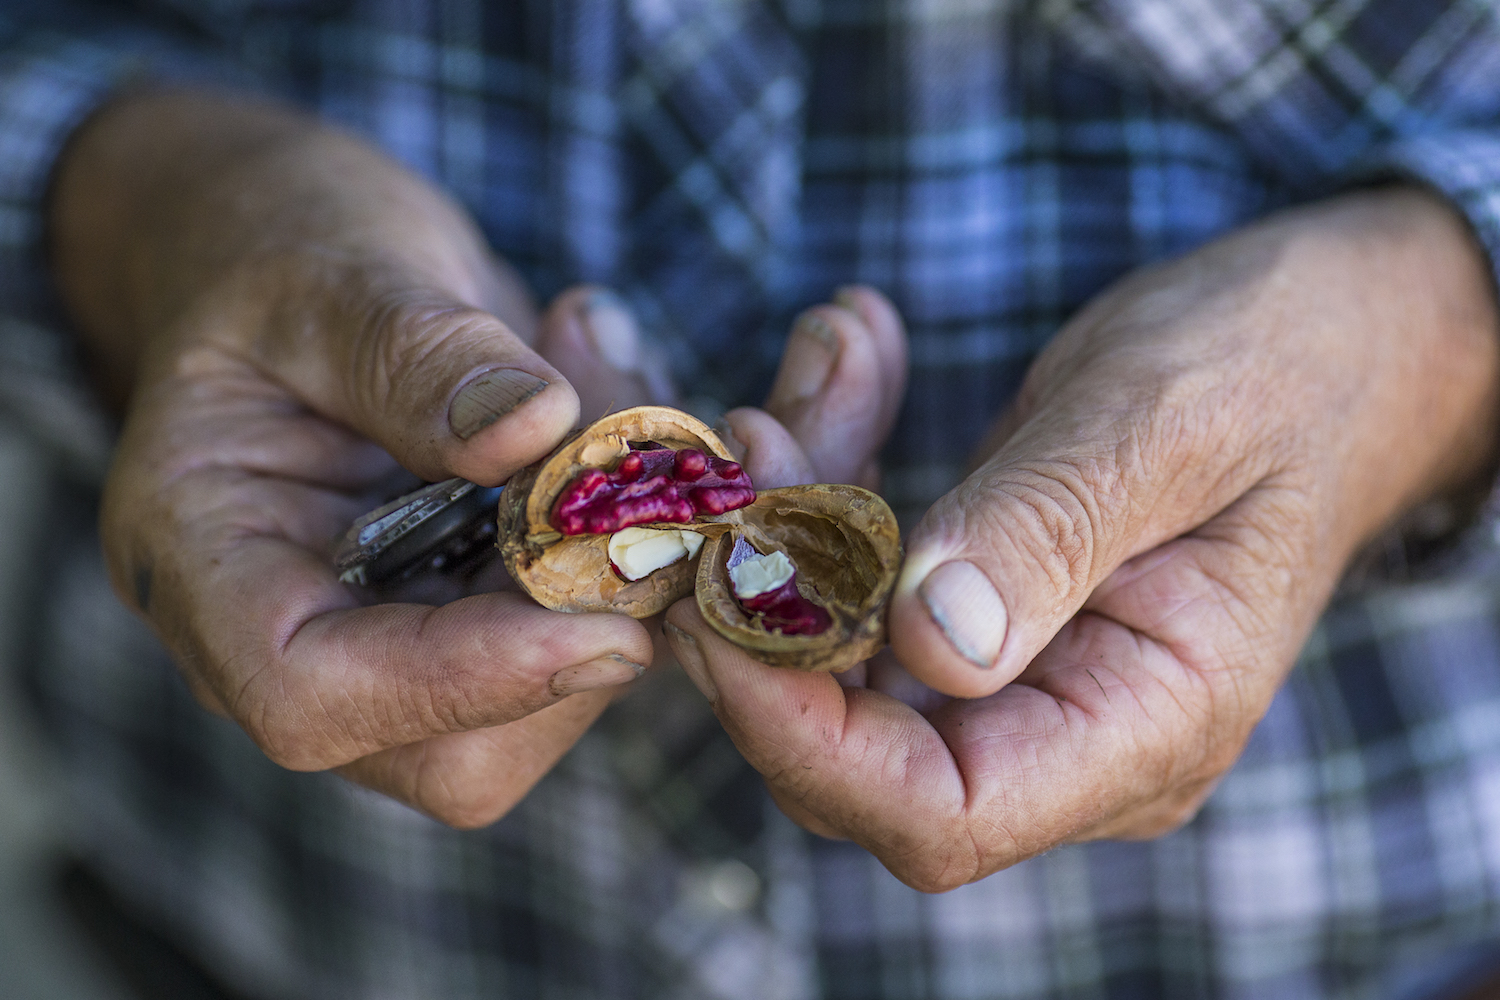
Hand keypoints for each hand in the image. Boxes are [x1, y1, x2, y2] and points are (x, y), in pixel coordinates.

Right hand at [50, 91, 672, 825]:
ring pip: (547, 701)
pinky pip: (589, 623)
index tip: (607, 625)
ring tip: (624, 391)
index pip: (307, 695)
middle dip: (583, 632)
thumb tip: (535, 425)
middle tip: (655, 480)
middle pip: (451, 746)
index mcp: (207, 564)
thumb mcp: (331, 276)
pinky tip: (634, 409)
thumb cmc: (281, 248)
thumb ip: (416, 353)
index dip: (461, 682)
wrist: (305, 250)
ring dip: (631, 569)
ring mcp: (402, 636)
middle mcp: (304, 633)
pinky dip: (643, 536)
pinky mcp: (486, 611)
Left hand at [665, 187, 1499, 889]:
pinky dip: (818, 502)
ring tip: (788, 397)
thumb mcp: (1170, 421)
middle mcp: (1072, 735)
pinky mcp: (977, 621)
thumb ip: (1051, 531)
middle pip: (857, 758)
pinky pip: (852, 596)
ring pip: (832, 669)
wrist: (1325, 335)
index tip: (718, 606)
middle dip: (763, 620)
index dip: (806, 738)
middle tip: (736, 462)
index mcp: (1149, 724)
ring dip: (780, 540)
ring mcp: (1018, 685)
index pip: (945, 814)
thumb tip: (930, 642)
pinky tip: (828, 389)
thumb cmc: (1279, 365)